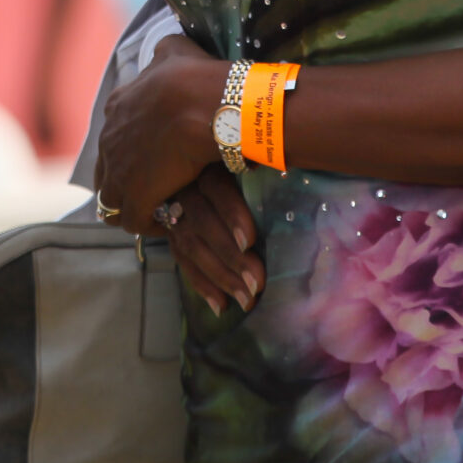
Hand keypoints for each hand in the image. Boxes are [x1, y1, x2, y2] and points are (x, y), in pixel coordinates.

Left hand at [95, 34, 222, 228]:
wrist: (203, 104)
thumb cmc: (195, 78)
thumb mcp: (174, 52)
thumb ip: (165, 53)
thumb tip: (165, 51)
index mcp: (118, 106)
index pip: (113, 137)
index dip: (130, 151)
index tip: (153, 159)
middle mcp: (109, 137)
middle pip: (106, 170)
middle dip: (126, 182)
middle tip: (154, 189)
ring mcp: (117, 168)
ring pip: (111, 199)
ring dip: (132, 206)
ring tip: (158, 210)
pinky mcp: (132, 193)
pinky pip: (130, 219)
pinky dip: (147, 223)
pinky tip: (168, 220)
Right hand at [157, 166, 263, 315]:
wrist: (187, 159)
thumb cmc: (238, 162)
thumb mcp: (244, 157)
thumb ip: (262, 164)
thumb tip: (293, 176)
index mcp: (205, 164)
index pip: (215, 188)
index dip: (231, 214)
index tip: (249, 241)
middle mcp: (184, 186)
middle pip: (202, 223)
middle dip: (229, 256)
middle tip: (256, 284)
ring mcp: (172, 209)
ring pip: (189, 245)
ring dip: (219, 276)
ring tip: (245, 301)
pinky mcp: (168, 230)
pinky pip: (181, 260)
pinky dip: (201, 285)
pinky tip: (220, 305)